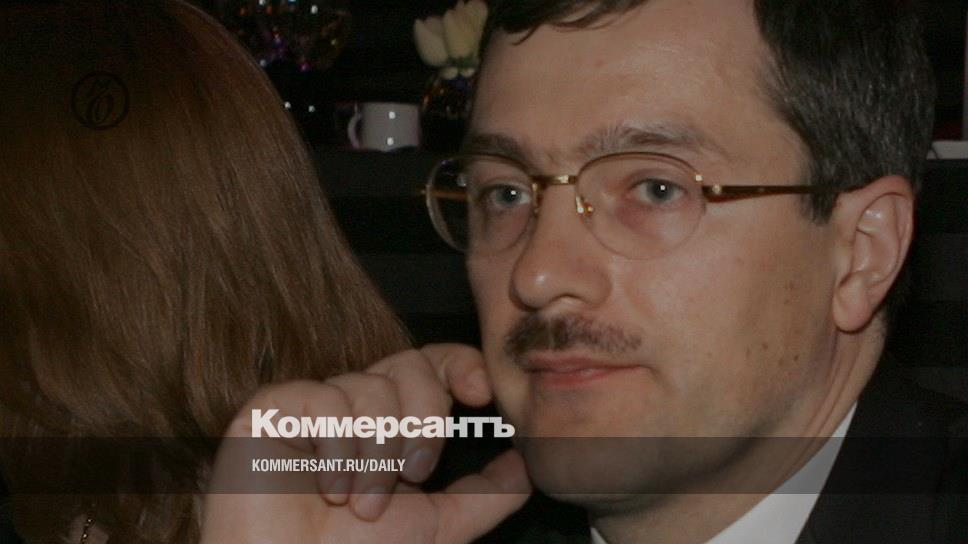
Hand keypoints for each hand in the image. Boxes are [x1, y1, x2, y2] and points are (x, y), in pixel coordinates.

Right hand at [201, 344, 530, 543]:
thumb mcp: (441, 526)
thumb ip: (486, 493)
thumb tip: (528, 463)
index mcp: (395, 424)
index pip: (433, 364)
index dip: (460, 365)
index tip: (480, 395)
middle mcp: (357, 407)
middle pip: (409, 365)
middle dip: (423, 419)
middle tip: (413, 474)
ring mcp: (314, 405)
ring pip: (369, 385)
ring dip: (375, 454)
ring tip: (359, 504)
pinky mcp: (271, 410)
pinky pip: (321, 398)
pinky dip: (335, 448)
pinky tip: (328, 489)